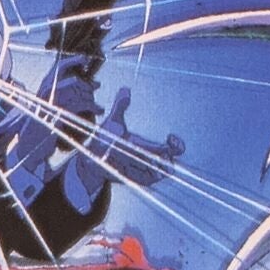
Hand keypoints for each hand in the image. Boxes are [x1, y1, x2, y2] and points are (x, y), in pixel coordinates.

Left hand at [65, 84, 183, 207]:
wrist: (92, 157)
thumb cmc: (106, 139)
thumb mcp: (114, 121)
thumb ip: (121, 106)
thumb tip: (125, 89)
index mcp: (150, 146)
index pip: (174, 148)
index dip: (177, 144)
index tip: (170, 136)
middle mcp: (151, 160)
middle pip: (171, 163)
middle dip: (168, 154)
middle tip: (162, 148)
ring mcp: (145, 172)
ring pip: (161, 173)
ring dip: (153, 164)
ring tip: (139, 156)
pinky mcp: (137, 180)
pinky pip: (147, 180)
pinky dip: (142, 173)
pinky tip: (130, 165)